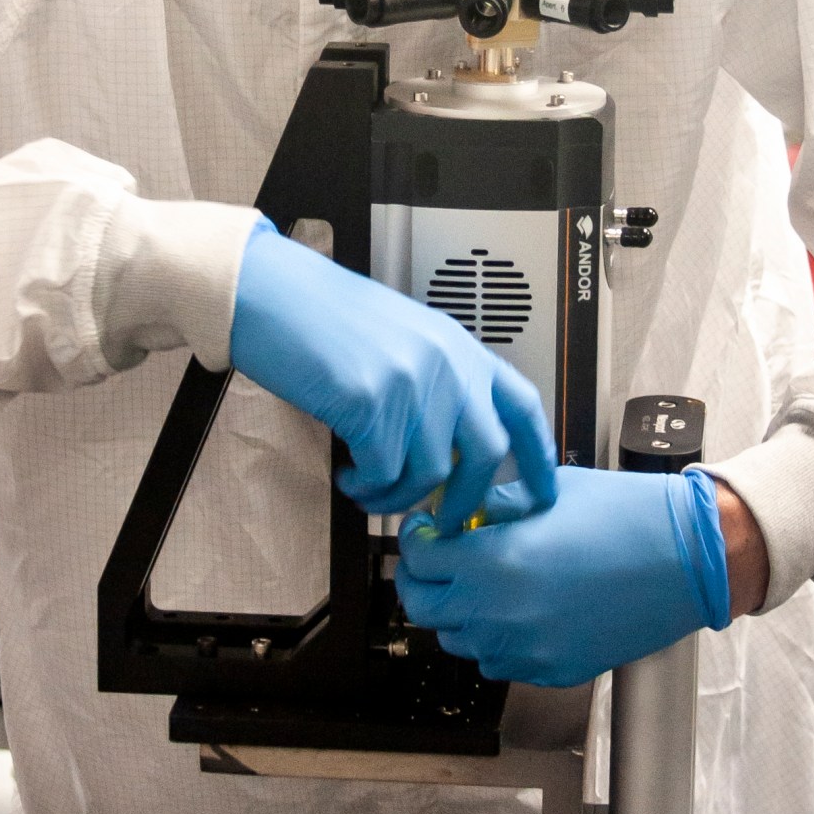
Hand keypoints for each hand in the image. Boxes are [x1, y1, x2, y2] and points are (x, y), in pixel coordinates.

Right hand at [229, 221, 556, 526]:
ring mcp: (413, 382)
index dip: (539, 457)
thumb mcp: (404, 340)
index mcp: (460, 347)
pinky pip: (384, 474)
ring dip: (398, 496)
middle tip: (438, 518)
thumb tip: (452, 452)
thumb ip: (439, 385)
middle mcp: (447, 363)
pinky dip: (365, 488)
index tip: (539, 495)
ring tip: (368, 488)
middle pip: (488, 454)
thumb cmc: (326, 319)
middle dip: (464, 499)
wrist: (273, 295)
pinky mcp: (373, 403)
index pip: (523, 407)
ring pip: (433, 473)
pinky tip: (347, 475)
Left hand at [395, 464, 730, 687]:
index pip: (418, 559)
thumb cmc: (625, 517)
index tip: (424, 530)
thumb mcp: (547, 492)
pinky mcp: (552, 671)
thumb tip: (461, 513)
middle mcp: (500, 613)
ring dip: (456, 611)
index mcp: (494, 562)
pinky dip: (493, 639)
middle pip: (423, 608)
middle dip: (422, 579)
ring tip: (478, 584)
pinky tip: (514, 611)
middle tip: (435, 560)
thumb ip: (494, 506)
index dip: (415, 539)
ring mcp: (526, 649)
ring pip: (457, 641)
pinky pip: (498, 662)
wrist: (686, 559)